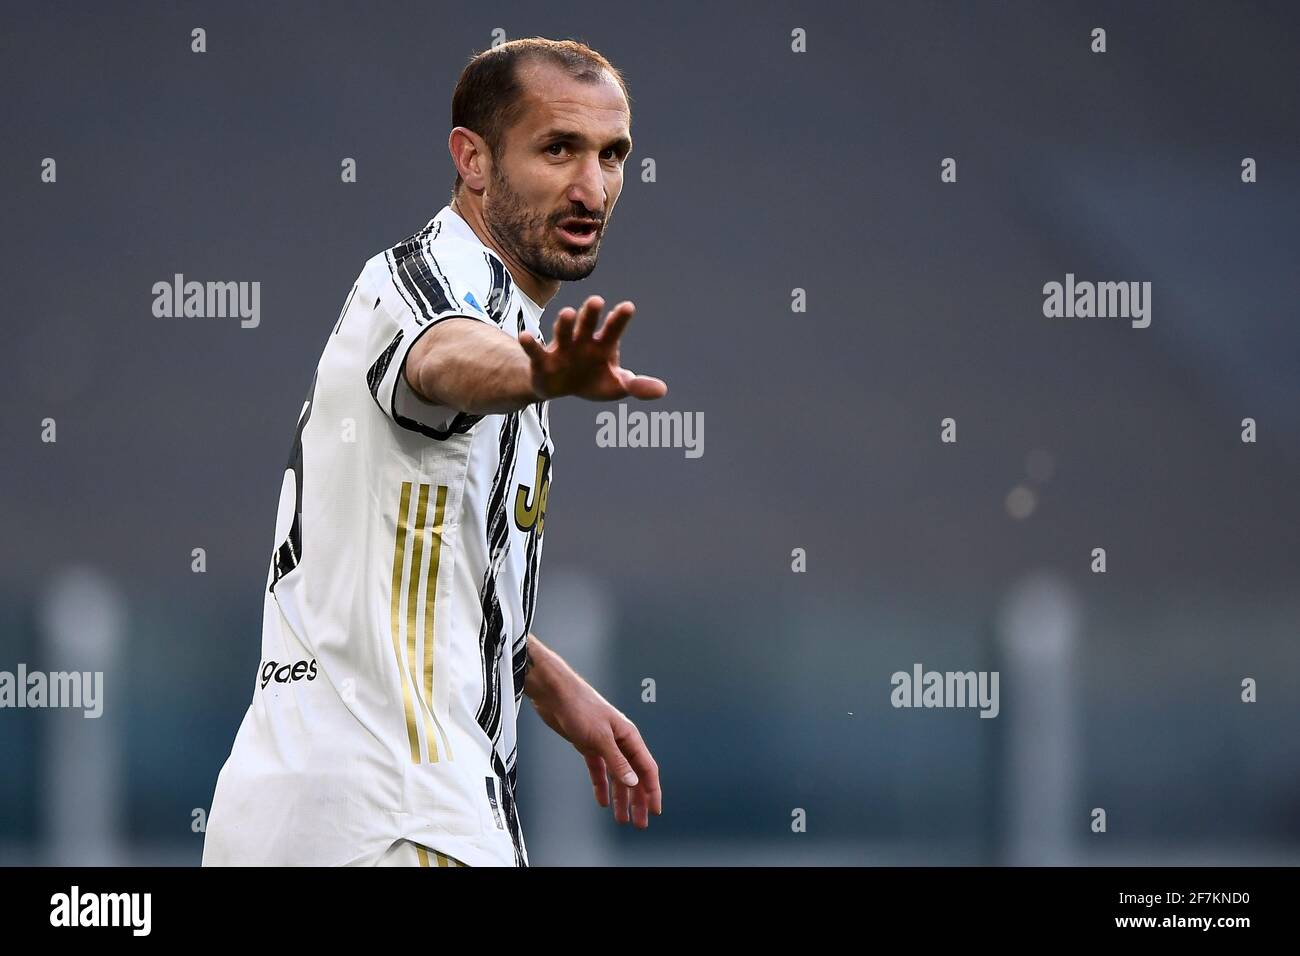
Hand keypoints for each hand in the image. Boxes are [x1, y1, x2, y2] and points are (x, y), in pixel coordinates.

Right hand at [518, 295, 667, 401]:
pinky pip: (535, 350)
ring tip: (568, 313)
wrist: (560, 387)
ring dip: (565, 324)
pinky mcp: (542, 360)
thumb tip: (663, 391)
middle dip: (591, 314)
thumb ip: (637, 385)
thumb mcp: (616, 385)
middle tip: (597, 301)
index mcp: (603, 344)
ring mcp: (562, 348)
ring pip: (563, 332)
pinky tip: (525, 335)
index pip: (613, 329)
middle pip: (588, 324)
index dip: (620, 319)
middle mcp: (583, 341)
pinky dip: (529, 342)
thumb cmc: (592, 380)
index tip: (627, 307)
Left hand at [529, 669, 662, 828]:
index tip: (654, 810)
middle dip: (637, 800)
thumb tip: (633, 782)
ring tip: (621, 819)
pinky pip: (599, 770)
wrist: (555, 694)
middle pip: (633, 775)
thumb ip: (617, 761)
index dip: (652, 790)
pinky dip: (601, 786)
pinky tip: (601, 801)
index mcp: (629, 737)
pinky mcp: (588, 745)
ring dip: (620, 798)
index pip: (646, 768)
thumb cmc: (580, 707)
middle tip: (639, 823)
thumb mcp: (600, 737)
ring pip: (617, 776)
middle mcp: (620, 742)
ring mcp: (604, 744)